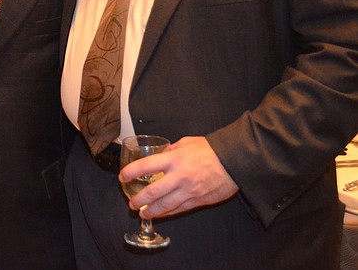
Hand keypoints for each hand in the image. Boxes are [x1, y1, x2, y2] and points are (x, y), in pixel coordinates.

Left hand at [119, 136, 239, 218]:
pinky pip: (179, 210)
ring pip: (165, 206)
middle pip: (152, 192)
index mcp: (173, 159)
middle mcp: (178, 177)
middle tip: (131, 203)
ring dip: (151, 211)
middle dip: (138, 200)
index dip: (130, 173)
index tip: (122, 177)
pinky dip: (168, 213)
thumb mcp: (186, 142)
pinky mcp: (198, 200)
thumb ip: (170, 150)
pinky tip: (161, 215)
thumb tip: (159, 155)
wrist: (235, 161)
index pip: (144, 167)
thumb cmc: (211, 149)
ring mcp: (188, 191)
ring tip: (143, 213)